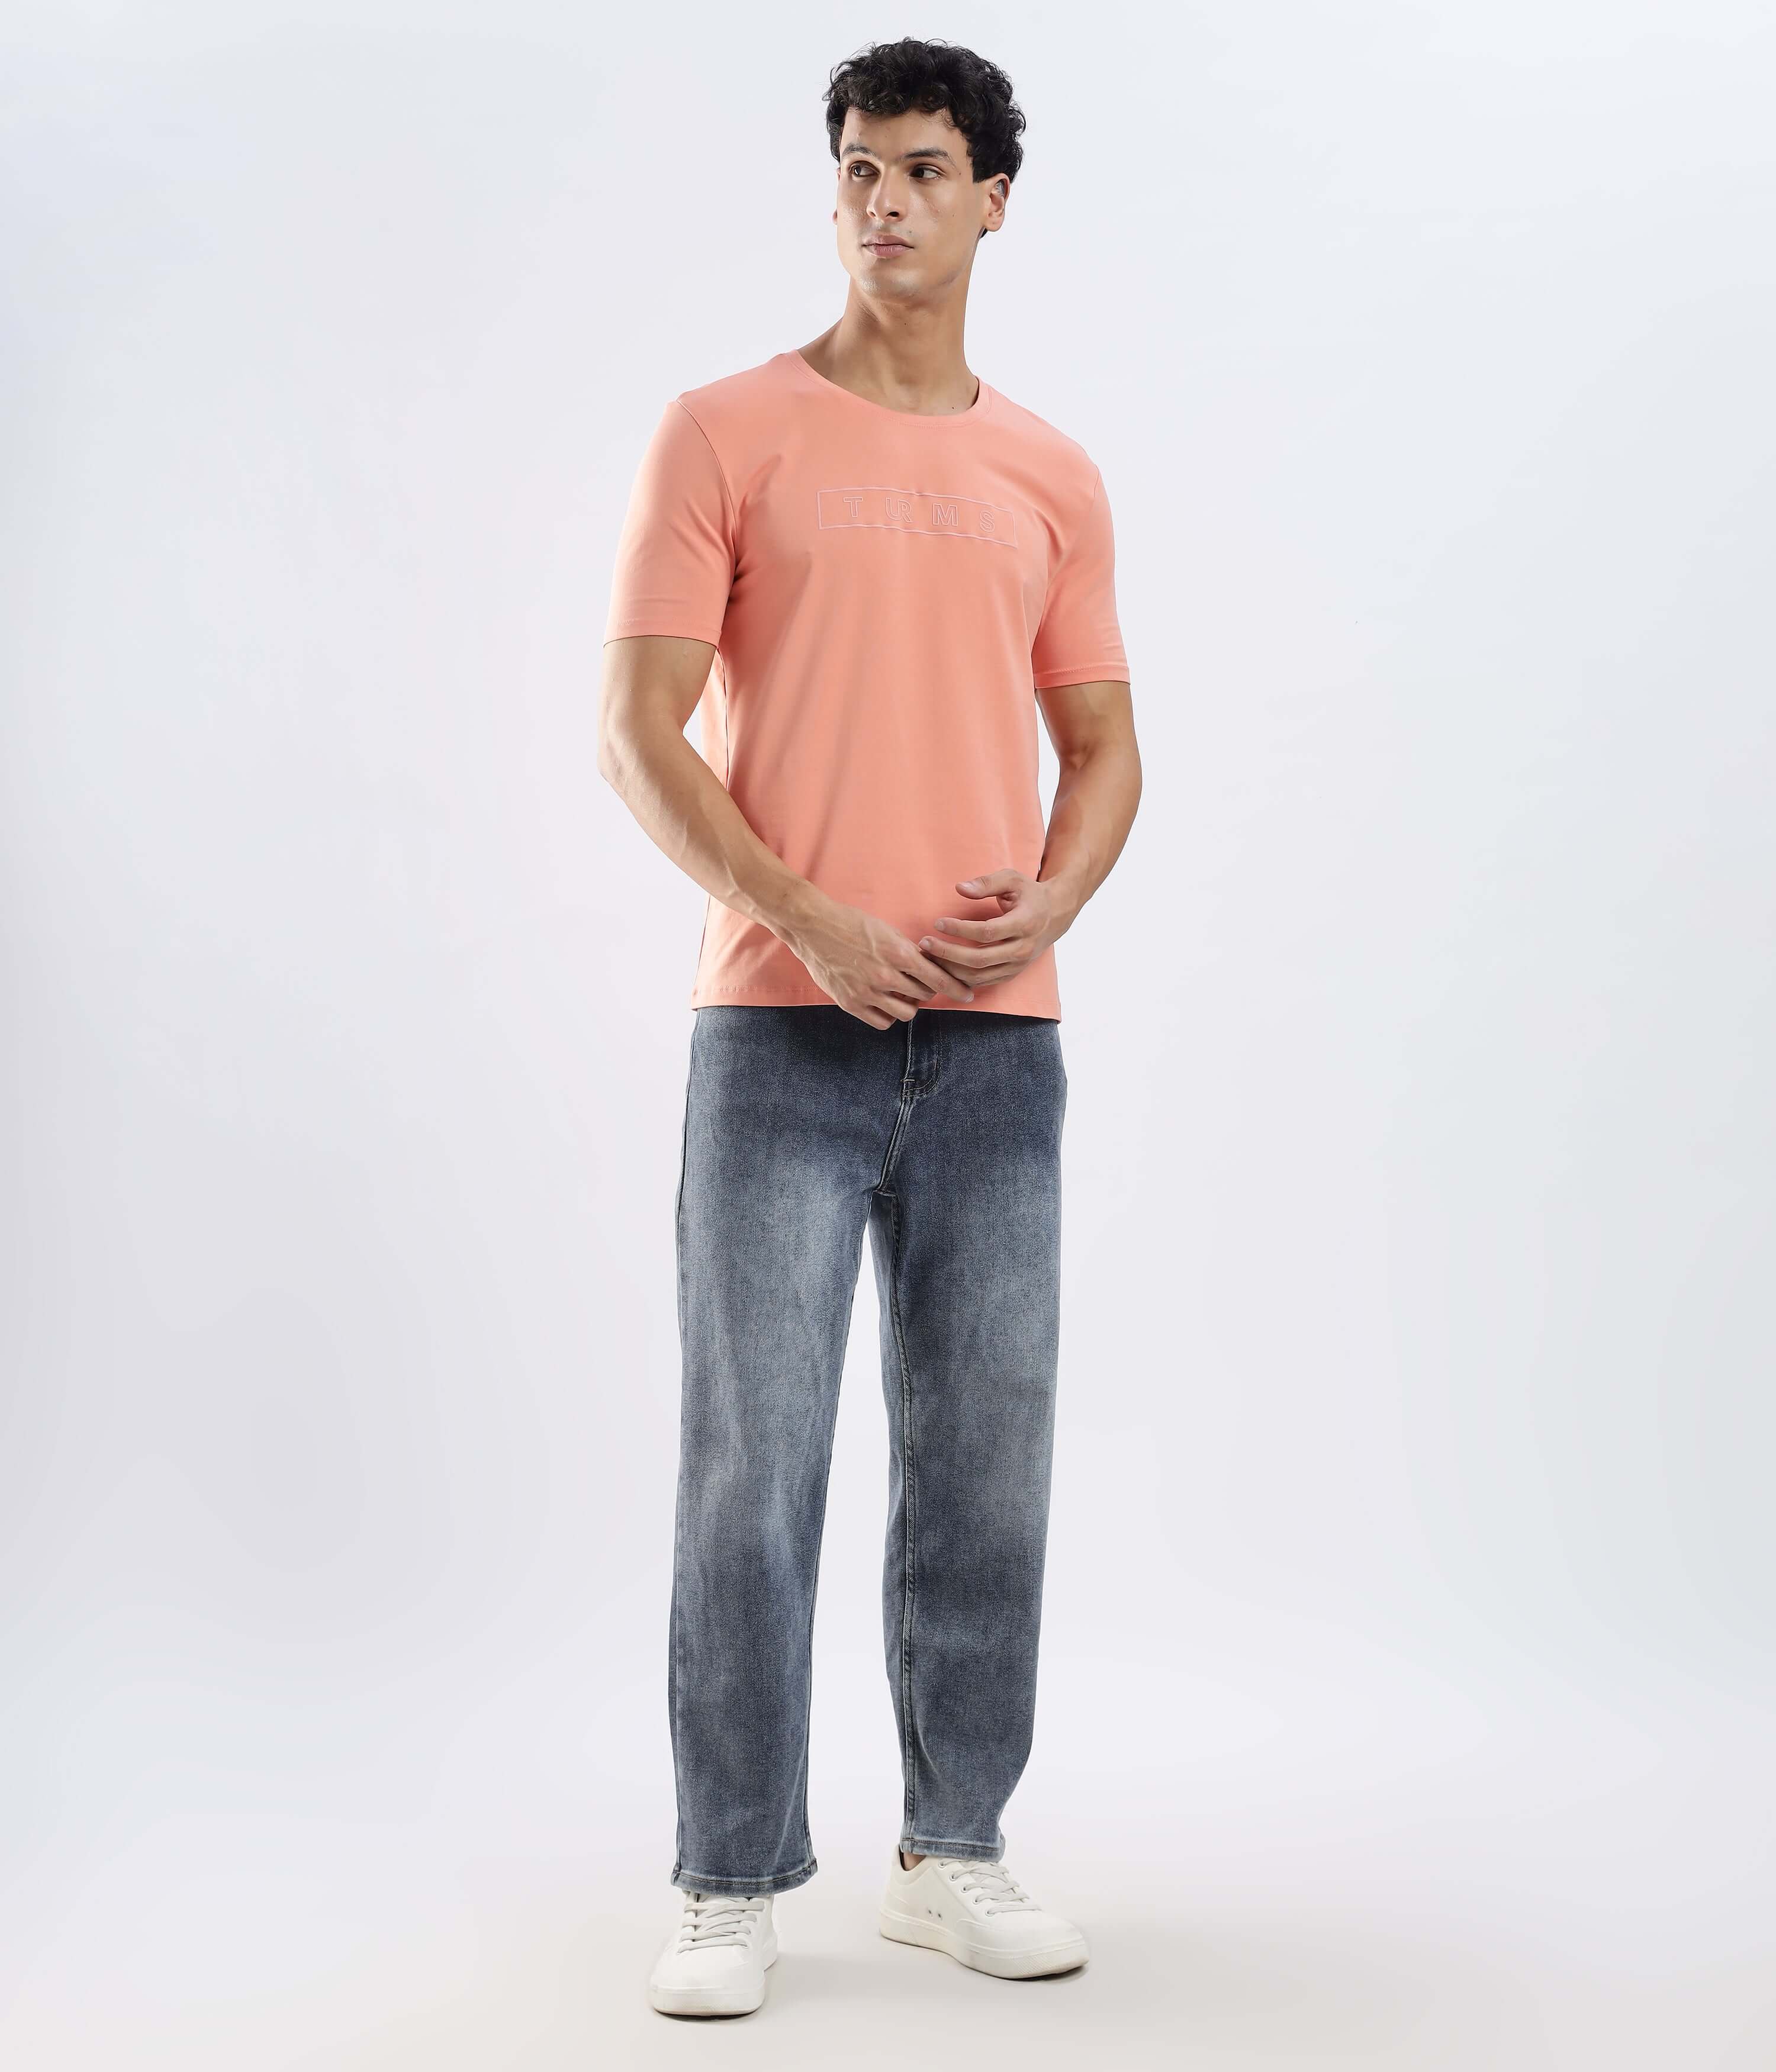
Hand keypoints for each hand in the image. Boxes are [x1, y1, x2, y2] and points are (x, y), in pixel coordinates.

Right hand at [784, 895, 977, 1028]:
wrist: (812, 927)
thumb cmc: (851, 923)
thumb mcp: (887, 931)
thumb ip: (909, 951)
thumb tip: (930, 966)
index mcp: (898, 954)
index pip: (938, 979)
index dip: (957, 988)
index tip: (967, 994)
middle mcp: (885, 976)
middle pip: (924, 996)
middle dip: (926, 990)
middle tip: (919, 983)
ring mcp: (867, 992)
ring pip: (906, 1013)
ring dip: (908, 1004)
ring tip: (899, 992)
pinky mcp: (851, 1003)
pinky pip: (883, 1022)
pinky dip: (888, 1015)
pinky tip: (884, 1002)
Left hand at [917, 870, 1076, 989]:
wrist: (1054, 916)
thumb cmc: (1029, 894)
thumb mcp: (1013, 879)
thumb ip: (987, 883)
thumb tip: (960, 888)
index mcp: (1024, 923)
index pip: (988, 932)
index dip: (960, 929)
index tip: (938, 922)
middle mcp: (1022, 949)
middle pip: (980, 959)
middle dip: (948, 953)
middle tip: (924, 943)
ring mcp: (1017, 965)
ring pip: (979, 976)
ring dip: (950, 969)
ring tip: (928, 957)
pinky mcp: (1010, 974)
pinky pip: (982, 982)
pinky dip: (960, 978)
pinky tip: (942, 968)